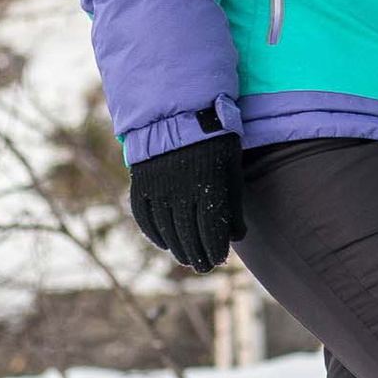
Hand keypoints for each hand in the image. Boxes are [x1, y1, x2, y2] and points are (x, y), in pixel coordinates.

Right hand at [127, 130, 246, 274]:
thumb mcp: (231, 169)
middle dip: (197, 255)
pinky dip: (153, 233)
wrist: (180, 111)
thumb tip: (236, 237)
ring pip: (166, 229)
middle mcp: (180, 190)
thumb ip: (233, 204)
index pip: (211, 231)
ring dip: (177, 248)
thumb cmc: (215, 141)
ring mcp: (158, 187)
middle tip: (203, 266)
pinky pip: (144, 216)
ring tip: (186, 258)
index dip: (215, 250)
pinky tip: (163, 243)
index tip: (219, 260)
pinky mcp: (141, 183)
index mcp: (208, 186)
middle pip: (187, 235)